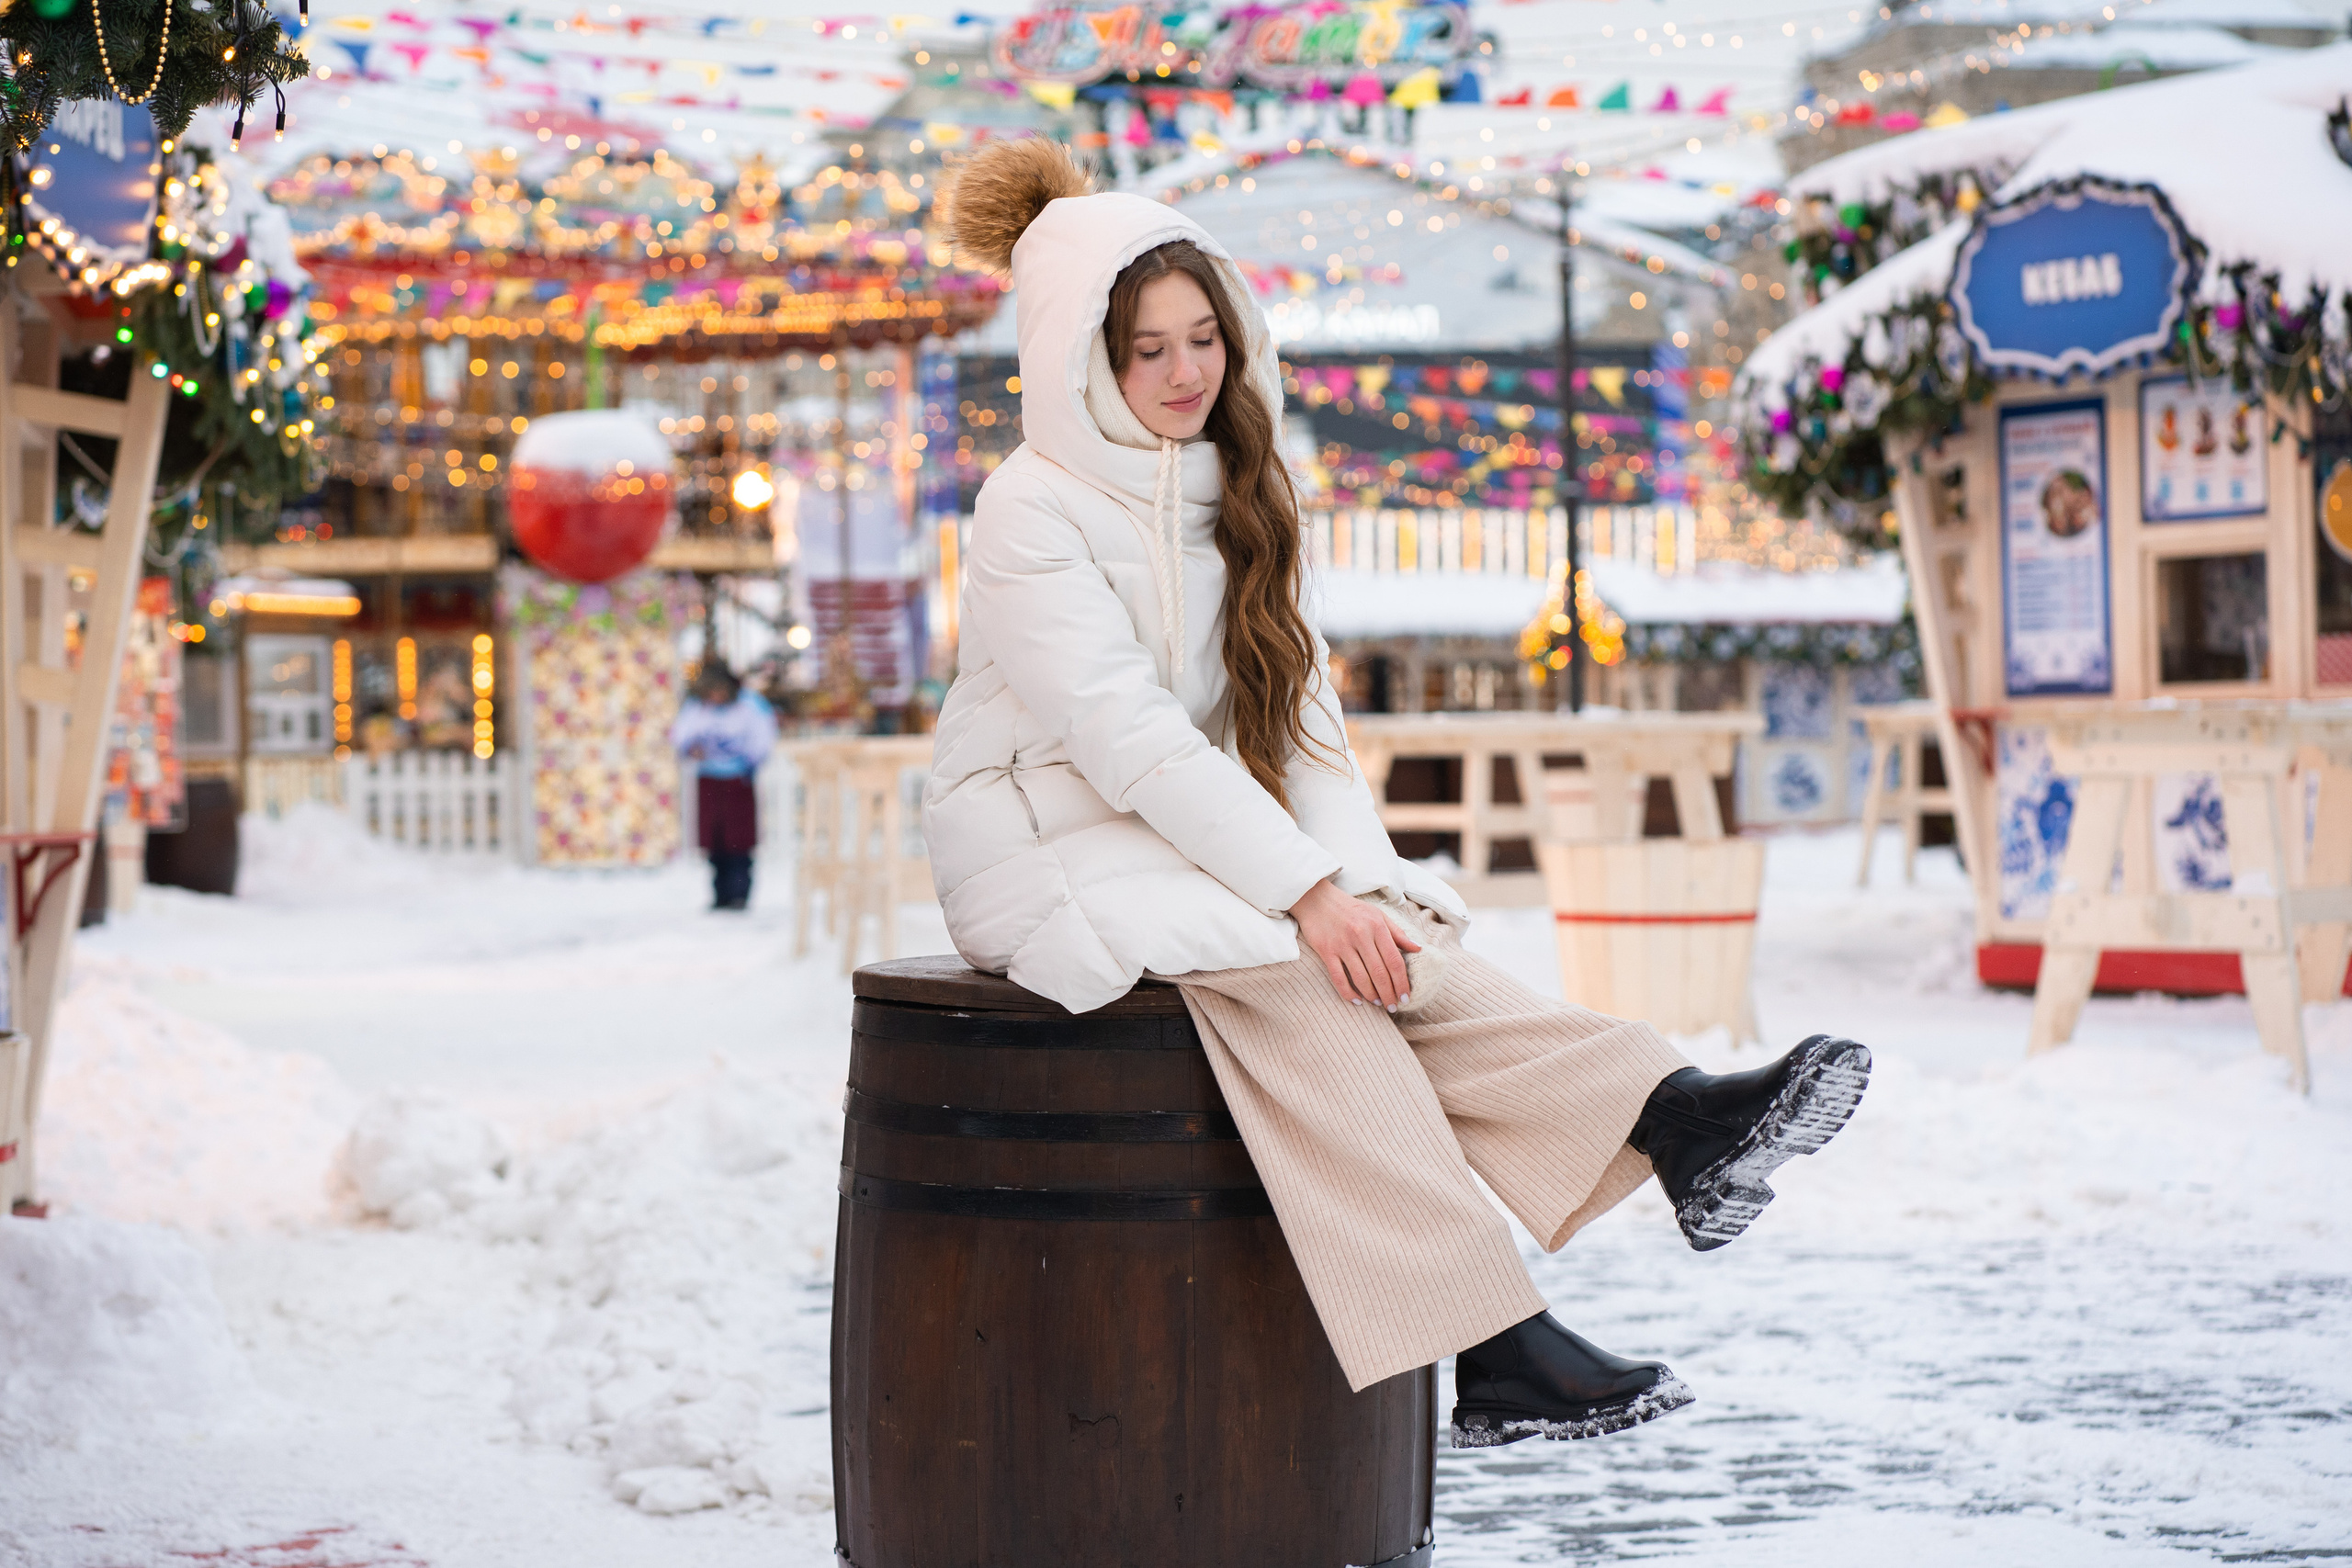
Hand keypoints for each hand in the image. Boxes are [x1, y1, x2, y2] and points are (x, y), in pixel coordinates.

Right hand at [1288, 878, 1418, 1009]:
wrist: (1316, 899)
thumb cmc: (1350, 908)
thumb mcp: (1377, 915)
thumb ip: (1397, 933)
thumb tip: (1418, 949)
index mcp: (1377, 926)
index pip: (1394, 960)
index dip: (1402, 982)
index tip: (1406, 996)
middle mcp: (1361, 935)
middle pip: (1379, 972)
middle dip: (1389, 993)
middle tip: (1393, 1006)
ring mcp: (1342, 944)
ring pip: (1360, 978)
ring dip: (1371, 995)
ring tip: (1378, 1003)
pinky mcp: (1326, 951)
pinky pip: (1338, 978)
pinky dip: (1348, 993)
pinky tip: (1357, 1001)